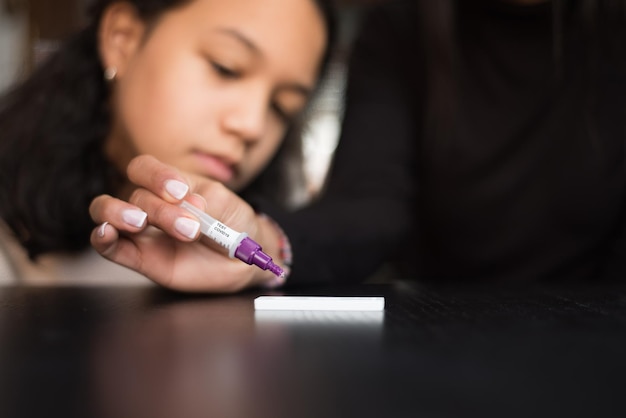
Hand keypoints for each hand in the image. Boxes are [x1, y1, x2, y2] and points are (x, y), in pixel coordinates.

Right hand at [89, 155, 283, 291]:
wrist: (241, 260)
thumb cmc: (233, 224)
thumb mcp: (229, 206)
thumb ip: (208, 202)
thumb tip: (187, 201)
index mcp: (170, 185)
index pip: (144, 168)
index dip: (156, 176)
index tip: (179, 192)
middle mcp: (151, 205)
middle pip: (135, 195)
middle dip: (160, 209)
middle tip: (188, 227)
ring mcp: (142, 232)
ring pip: (108, 212)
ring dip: (119, 213)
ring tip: (140, 223)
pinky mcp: (140, 258)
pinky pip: (110, 247)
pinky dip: (102, 238)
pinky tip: (106, 233)